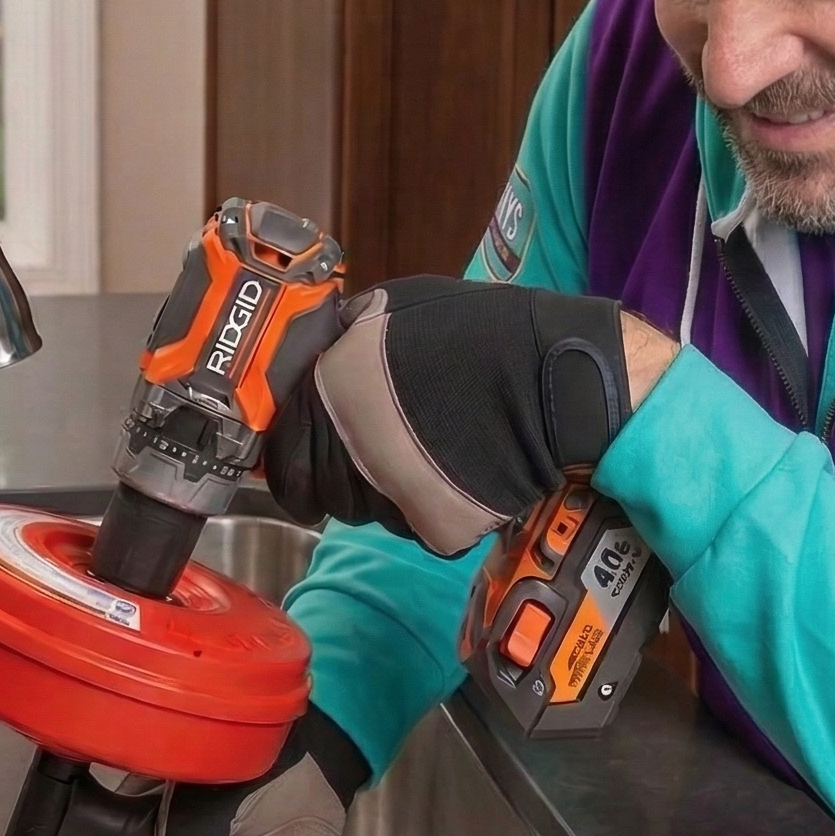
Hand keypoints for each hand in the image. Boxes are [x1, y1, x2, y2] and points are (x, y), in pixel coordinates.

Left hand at [263, 277, 661, 556]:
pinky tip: (457, 476)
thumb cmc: (478, 333)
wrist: (553, 377)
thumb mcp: (394, 308)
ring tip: (429, 454)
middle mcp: (347, 448)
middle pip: (320, 491)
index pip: (281, 454)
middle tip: (381, 455)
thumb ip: (344, 340)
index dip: (292, 459)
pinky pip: (416, 527)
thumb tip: (319, 360)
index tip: (304, 458)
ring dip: (386, 494)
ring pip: (367, 513)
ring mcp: (388, 493)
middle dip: (341, 479)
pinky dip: (431, 510)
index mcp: (327, 391)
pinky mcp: (430, 526)